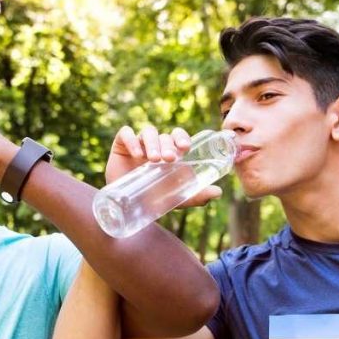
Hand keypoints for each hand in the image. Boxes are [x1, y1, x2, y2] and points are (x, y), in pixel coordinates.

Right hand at [106, 126, 221, 206]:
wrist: (125, 205)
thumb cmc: (152, 197)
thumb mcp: (176, 198)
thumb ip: (196, 195)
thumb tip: (218, 192)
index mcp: (169, 152)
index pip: (177, 136)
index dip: (182, 137)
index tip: (185, 147)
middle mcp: (155, 145)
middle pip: (164, 135)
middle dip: (168, 144)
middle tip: (170, 159)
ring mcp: (138, 144)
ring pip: (148, 132)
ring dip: (153, 143)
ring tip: (154, 160)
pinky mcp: (121, 145)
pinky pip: (126, 134)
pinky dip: (132, 140)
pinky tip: (136, 154)